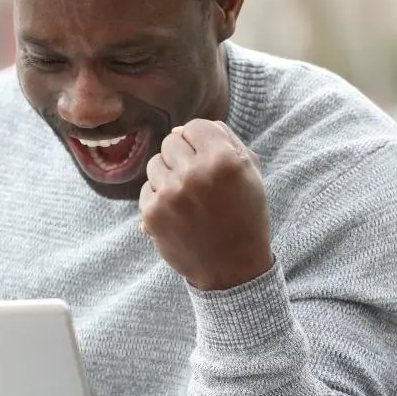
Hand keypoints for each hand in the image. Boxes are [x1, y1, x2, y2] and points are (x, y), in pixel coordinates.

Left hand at [139, 119, 274, 290]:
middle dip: (183, 157)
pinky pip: (147, 189)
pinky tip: (179, 214)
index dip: (202, 142)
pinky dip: (159, 198)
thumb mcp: (249, 172)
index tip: (210, 161)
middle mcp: (194, 175)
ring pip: (155, 163)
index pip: (194, 126)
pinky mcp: (152, 214)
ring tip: (189, 198)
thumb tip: (180, 128)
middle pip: (170, 141)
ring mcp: (170, 195)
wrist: (233, 268)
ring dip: (169, 176)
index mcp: (223, 160)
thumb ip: (222, 139)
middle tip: (199, 182)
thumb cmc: (244, 215)